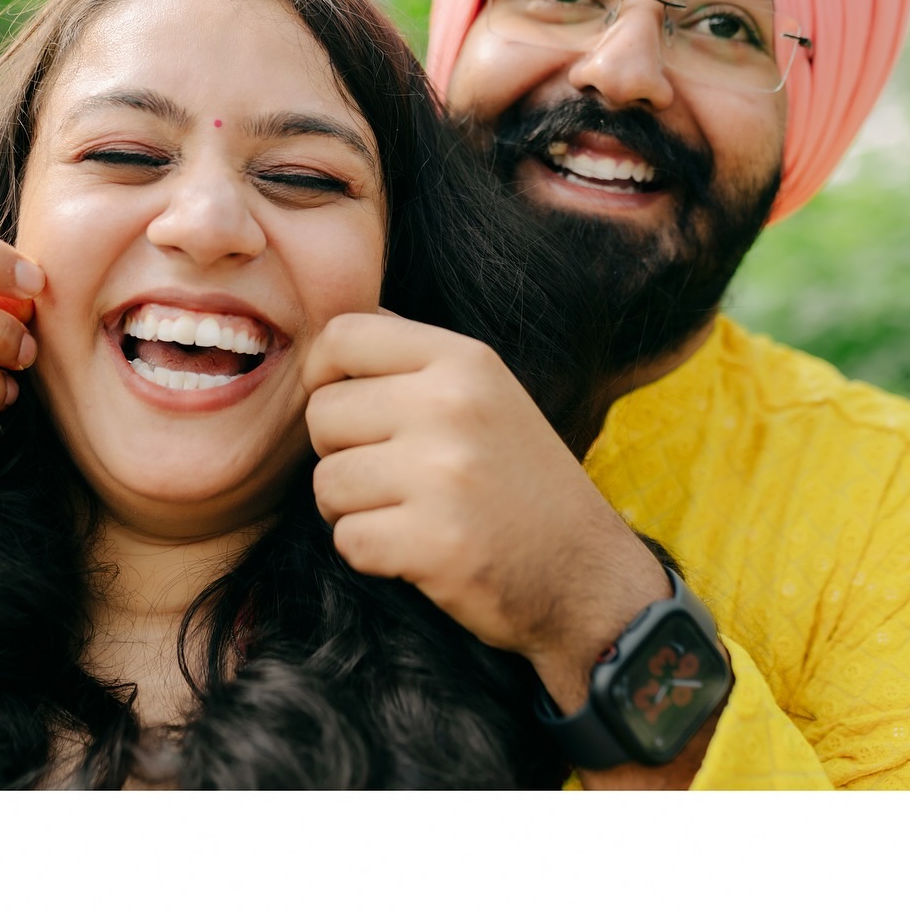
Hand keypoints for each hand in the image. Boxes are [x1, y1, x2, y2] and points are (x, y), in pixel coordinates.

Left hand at [303, 312, 667, 707]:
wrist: (587, 575)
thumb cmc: (520, 483)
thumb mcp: (488, 394)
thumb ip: (415, 363)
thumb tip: (330, 338)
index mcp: (465, 362)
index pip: (344, 335)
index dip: (322, 373)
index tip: (344, 408)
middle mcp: (452, 407)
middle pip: (322, 413)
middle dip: (338, 451)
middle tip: (388, 476)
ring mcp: (443, 475)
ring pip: (326, 482)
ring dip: (349, 509)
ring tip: (403, 514)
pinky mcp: (434, 543)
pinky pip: (346, 540)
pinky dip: (370, 554)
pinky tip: (414, 551)